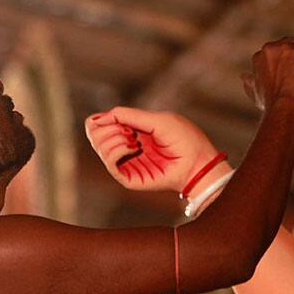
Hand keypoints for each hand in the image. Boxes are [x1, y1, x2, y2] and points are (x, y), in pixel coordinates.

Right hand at [85, 107, 216, 192]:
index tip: (115, 118)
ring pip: (100, 148)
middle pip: (95, 136)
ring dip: (114, 139)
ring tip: (133, 140)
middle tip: (128, 131)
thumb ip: (127, 116)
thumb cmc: (183, 139)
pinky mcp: (129, 177)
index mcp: (132, 130)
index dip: (100, 119)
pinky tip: (131, 148)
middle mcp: (126, 146)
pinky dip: (116, 151)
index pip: (99, 124)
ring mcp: (127, 162)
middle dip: (107, 128)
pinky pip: (110, 164)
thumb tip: (98, 117)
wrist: (198, 162)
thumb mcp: (155, 119)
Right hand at [242, 22, 293, 111]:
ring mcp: (288, 48)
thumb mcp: (254, 90)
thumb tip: (243, 76)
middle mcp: (272, 47)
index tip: (286, 75)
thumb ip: (249, 81)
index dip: (284, 63)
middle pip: (289, 44)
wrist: (282, 106)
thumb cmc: (270, 101)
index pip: (276, 52)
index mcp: (259, 55)